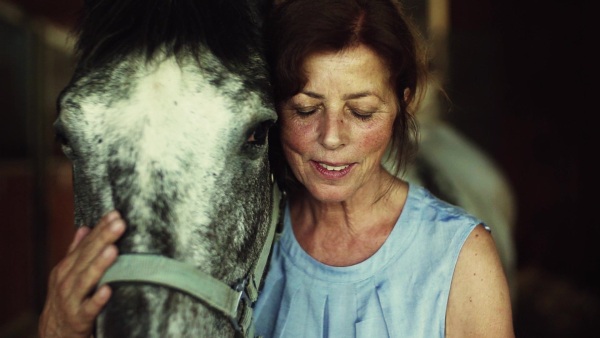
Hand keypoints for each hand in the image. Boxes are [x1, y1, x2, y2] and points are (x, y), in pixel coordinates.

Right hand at [38, 211, 125, 337]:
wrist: (54, 334)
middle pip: (87, 257)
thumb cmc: (66, 299)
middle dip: (103, 239)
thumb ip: (77, 251)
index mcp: (67, 267)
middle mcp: (67, 281)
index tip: (116, 214)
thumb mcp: (68, 274)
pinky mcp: (78, 319)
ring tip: (113, 249)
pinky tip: (109, 290)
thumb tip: (85, 228)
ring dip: (100, 265)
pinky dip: (98, 299)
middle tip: (120, 223)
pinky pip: (89, 308)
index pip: (86, 244)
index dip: (100, 228)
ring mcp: (71, 299)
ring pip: (86, 280)